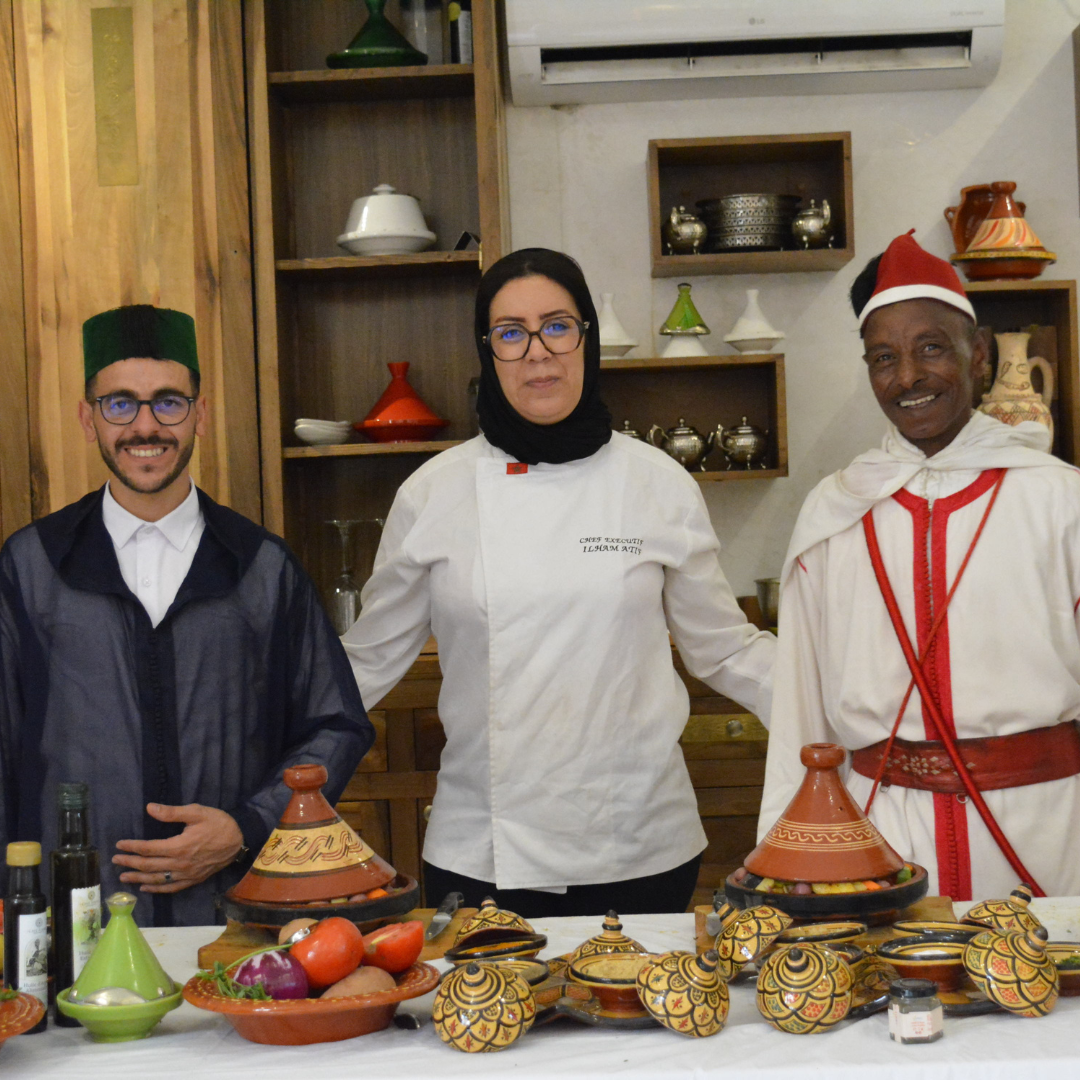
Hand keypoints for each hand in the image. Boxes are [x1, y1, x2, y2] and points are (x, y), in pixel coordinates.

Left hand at [113, 803, 243, 892]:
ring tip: (123, 877)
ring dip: (138, 879)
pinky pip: (171, 887)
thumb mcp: (197, 812)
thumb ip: (172, 813)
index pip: (148, 849)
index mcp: (178, 846)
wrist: (240, 840)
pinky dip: (156, 889)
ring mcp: (186, 874)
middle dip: (130, 863)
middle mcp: (179, 864)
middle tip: (116, 860)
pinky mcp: (193, 880)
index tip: (119, 844)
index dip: (132, 847)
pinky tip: (146, 888)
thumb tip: (150, 808)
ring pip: (156, 879)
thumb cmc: (218, 823)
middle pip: (148, 866)